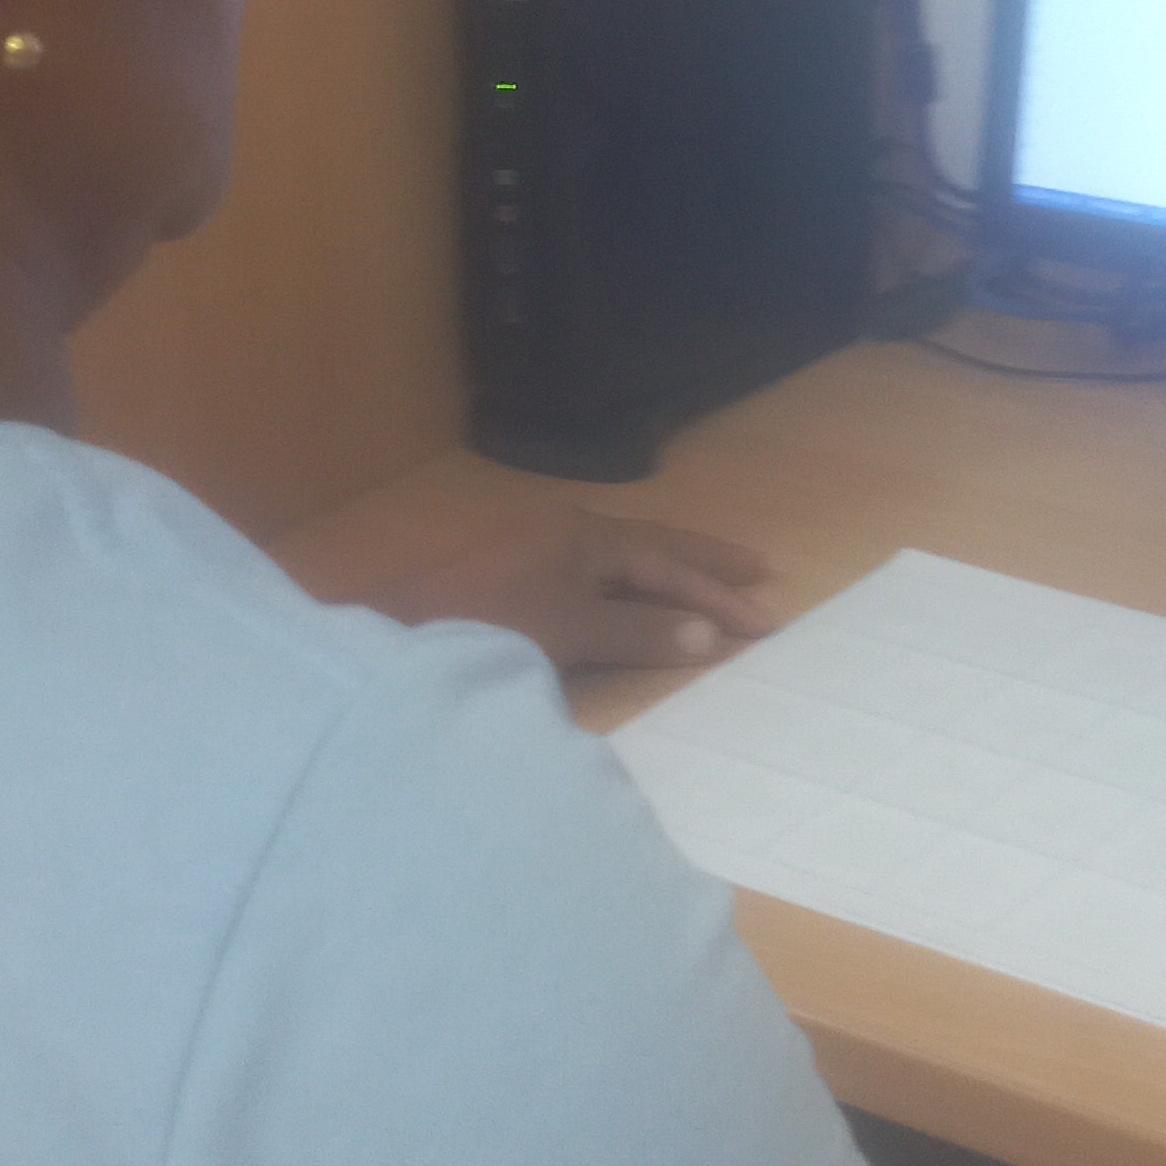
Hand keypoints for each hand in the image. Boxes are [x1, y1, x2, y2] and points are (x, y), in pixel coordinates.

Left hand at [346, 506, 773, 674]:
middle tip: (758, 570)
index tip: (766, 620)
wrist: (399, 630)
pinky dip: (630, 584)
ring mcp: (537, 548)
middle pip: (651, 545)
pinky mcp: (514, 574)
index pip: (668, 565)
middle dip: (704, 561)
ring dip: (668, 570)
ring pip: (621, 556)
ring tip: (707, 580)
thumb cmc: (491, 625)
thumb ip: (639, 634)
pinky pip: (595, 571)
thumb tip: (708, 634)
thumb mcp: (572, 632)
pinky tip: (629, 596)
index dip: (718, 593)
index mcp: (586, 535)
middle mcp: (566, 530)